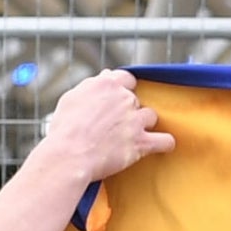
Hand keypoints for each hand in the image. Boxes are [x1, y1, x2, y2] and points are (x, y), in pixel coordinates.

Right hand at [43, 70, 173, 184]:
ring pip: (151, 116)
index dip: (124, 89)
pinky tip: (162, 145)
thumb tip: (105, 76)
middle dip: (128, 112)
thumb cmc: (64, 129)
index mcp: (106, 84)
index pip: (127, 78)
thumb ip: (92, 86)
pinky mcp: (141, 142)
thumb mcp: (72, 97)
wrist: (69, 154)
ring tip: (131, 137)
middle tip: (115, 126)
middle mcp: (124, 98)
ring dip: (144, 125)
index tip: (118, 101)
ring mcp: (135, 120)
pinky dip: (165, 143)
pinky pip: (165, 140)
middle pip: (136, 100)